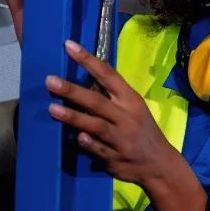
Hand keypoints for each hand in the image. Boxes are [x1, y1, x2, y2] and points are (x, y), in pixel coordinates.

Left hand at [47, 40, 208, 210]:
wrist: (159, 164)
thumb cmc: (142, 131)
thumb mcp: (134, 109)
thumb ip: (112, 98)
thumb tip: (81, 84)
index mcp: (130, 100)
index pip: (108, 75)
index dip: (88, 60)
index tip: (69, 46)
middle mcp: (126, 117)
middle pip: (97, 101)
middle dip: (73, 91)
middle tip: (50, 81)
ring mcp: (121, 139)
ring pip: (95, 125)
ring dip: (73, 117)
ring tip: (52, 109)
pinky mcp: (115, 158)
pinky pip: (98, 149)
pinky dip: (87, 143)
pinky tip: (76, 138)